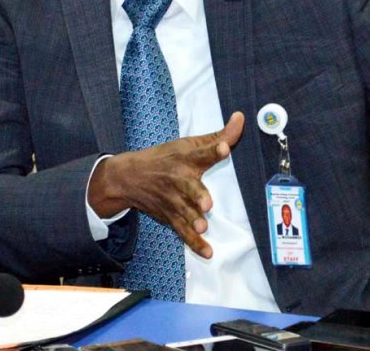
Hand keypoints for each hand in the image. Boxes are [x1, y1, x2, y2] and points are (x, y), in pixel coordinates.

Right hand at [89, 111, 244, 257]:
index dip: (214, 149)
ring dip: (193, 221)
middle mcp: (180, 180)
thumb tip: (240, 117)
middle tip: (206, 203)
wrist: (128, 178)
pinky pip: (183, 232)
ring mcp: (174, 201)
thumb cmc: (165, 157)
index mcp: (186, 158)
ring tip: (201, 227)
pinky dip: (194, 244)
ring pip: (185, 213)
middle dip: (198, 195)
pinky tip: (207, 252)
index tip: (224, 148)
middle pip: (191, 188)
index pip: (202, 152)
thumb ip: (220, 134)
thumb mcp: (189, 143)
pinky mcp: (171, 217)